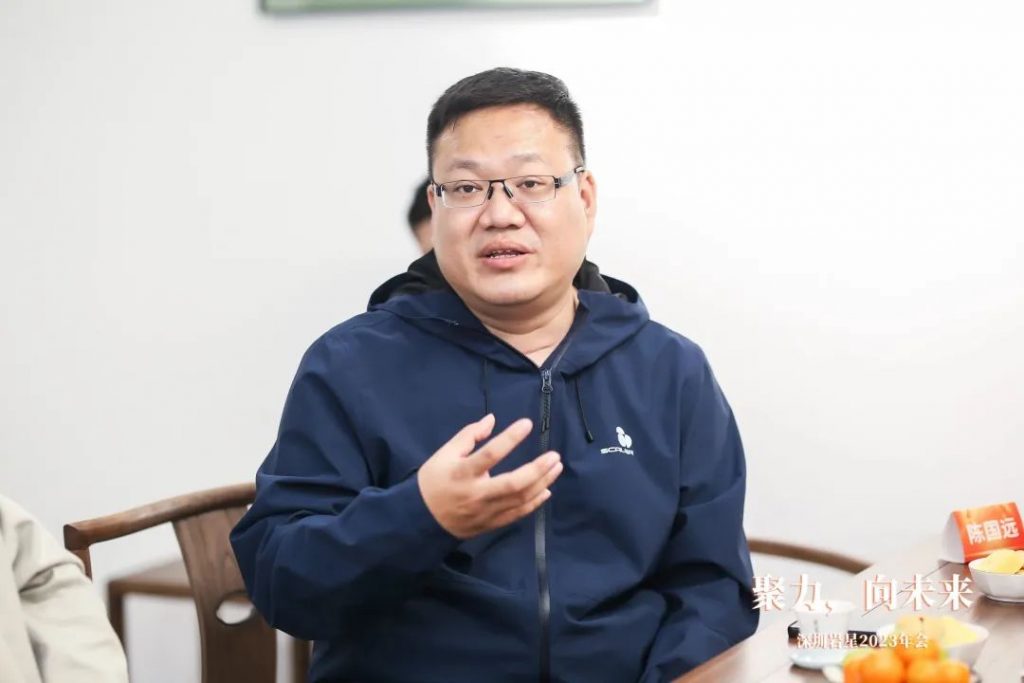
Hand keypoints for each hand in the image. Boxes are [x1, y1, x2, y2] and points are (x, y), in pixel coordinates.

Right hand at [418, 414, 562, 538]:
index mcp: (463, 473)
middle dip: (537, 470)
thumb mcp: (444, 453)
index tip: (527, 423)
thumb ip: (469, 435)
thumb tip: (492, 420)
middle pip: (513, 484)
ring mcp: (486, 511)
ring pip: (519, 499)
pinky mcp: (491, 523)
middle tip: (554, 456)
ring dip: (542, 482)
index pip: (490, 454)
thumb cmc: (434, 481)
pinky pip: (517, 514)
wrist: (422, 518)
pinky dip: (534, 503)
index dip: (510, 438)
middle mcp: (477, 494)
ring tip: (556, 467)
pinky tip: (547, 490)